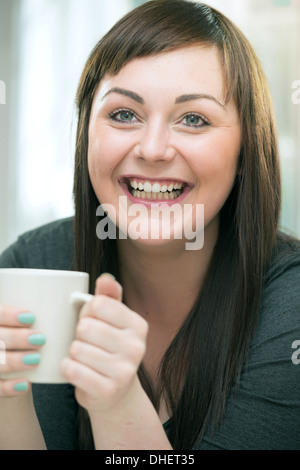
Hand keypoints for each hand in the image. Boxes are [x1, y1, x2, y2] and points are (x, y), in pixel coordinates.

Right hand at [0, 305, 44, 396]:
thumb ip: (34, 313)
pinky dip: (9, 387)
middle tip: (41, 338)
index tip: (31, 316)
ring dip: (14, 361)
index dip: (8, 314)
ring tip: (36, 359)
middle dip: (16, 338)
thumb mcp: (21, 321)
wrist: (9, 360)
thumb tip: (73, 299)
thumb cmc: (21, 335)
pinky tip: (26, 384)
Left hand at [61, 274, 148, 413]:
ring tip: (85, 358)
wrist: (116, 391)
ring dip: (74, 353)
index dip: (87, 312)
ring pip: (77, 349)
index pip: (98, 304)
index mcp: (139, 325)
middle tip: (88, 343)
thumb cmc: (109, 347)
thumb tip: (106, 278)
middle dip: (79, 334)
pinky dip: (68, 368)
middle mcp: (137, 348)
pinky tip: (77, 369)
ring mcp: (124, 372)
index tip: (93, 322)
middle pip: (86, 327)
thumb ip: (108, 296)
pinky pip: (73, 370)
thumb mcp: (111, 319)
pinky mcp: (108, 391)